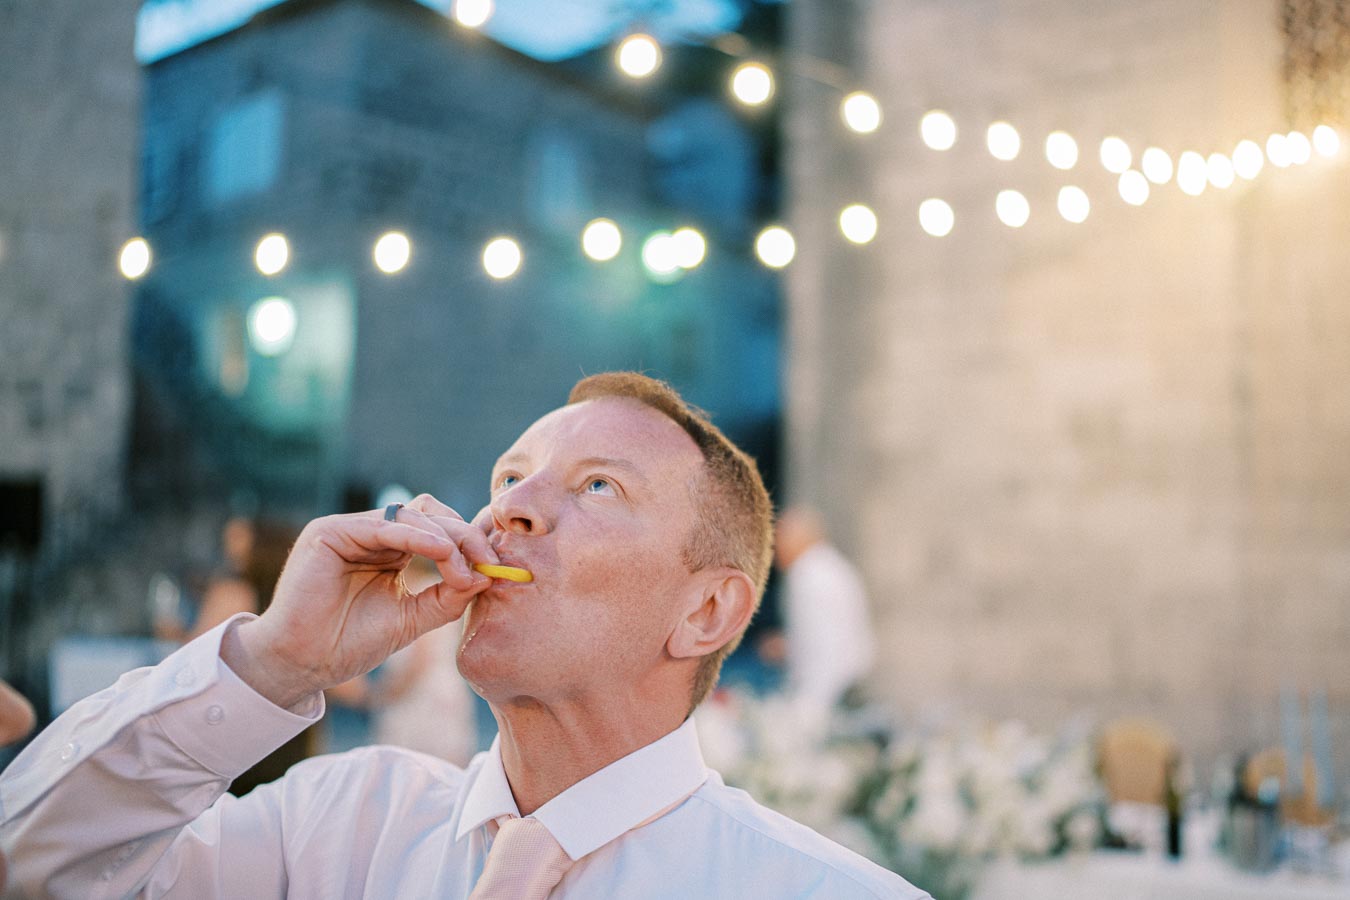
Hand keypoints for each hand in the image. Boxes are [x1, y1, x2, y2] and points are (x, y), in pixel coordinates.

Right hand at [221, 495, 495, 708]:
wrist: (303, 665)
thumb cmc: (349, 644)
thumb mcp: (412, 618)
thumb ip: (447, 596)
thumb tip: (487, 575)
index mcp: (390, 551)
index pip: (439, 529)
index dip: (470, 543)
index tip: (497, 567)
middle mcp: (371, 534)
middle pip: (432, 514)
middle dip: (466, 537)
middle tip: (489, 564)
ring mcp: (350, 529)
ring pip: (413, 515)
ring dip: (447, 538)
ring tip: (464, 570)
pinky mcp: (331, 531)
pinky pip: (384, 524)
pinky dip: (418, 536)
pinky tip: (441, 552)